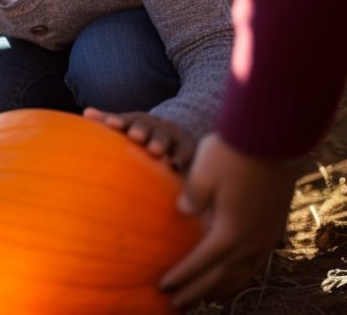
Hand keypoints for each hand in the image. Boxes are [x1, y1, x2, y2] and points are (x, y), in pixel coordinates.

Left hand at [82, 108, 195, 169]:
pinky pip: (185, 151)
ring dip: (159, 142)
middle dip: (141, 130)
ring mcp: (171, 134)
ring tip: (154, 150)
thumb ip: (108, 120)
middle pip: (147, 126)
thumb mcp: (128, 126)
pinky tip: (175, 166)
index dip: (118, 121)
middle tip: (135, 136)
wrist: (177, 135)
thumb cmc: (143, 134)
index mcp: (137, 121)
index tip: (111, 124)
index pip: (126, 120)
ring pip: (165, 136)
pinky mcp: (187, 146)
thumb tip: (86, 112)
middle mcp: (154, 125)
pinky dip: (181, 157)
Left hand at [159, 133, 297, 307]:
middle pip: (221, 277)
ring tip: (204, 300)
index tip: (162, 287)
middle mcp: (251, 241)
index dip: (181, 276)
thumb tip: (183, 214)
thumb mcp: (202, 175)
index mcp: (230, 232)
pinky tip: (234, 275)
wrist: (272, 139)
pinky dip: (242, 274)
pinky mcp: (274, 226)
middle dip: (197, 292)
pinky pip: (257, 261)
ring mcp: (266, 235)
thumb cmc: (231, 153)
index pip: (200, 263)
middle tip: (176, 305)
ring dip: (221, 289)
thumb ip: (190, 199)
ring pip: (243, 273)